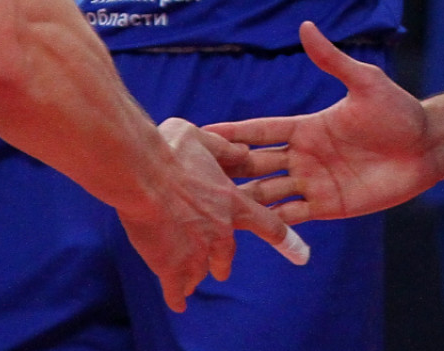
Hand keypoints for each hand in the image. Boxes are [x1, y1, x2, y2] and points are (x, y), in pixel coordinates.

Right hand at [116, 117, 304, 313]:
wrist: (141, 172)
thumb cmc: (170, 150)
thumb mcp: (204, 139)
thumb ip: (226, 149)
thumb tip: (244, 151)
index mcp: (231, 203)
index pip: (268, 225)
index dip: (285, 240)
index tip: (301, 253)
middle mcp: (219, 232)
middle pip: (225, 256)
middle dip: (221, 263)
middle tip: (220, 269)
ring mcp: (195, 252)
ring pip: (200, 272)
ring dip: (195, 274)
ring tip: (189, 283)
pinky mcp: (171, 266)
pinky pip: (176, 290)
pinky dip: (177, 297)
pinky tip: (178, 304)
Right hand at [206, 22, 435, 222]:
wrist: (428, 147)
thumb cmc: (398, 111)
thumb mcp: (364, 82)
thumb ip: (332, 60)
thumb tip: (305, 26)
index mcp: (306, 127)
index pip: (260, 130)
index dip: (232, 132)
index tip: (201, 134)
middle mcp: (304, 156)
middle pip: (256, 164)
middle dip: (228, 169)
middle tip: (194, 176)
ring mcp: (315, 183)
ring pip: (268, 193)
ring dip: (244, 199)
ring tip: (213, 209)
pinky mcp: (330, 207)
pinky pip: (294, 217)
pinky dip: (272, 224)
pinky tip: (249, 231)